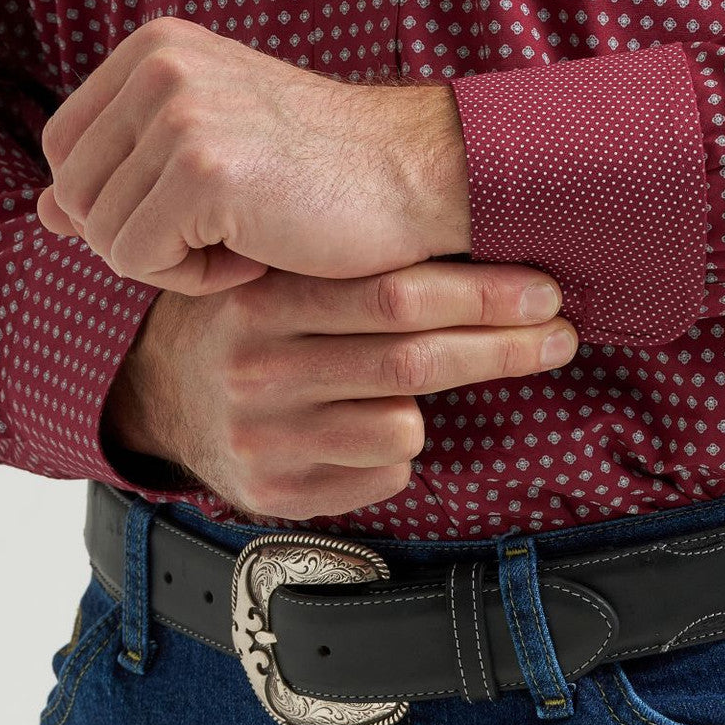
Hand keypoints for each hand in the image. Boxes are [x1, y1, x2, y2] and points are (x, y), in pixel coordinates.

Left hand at [36, 16, 470, 294]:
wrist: (417, 174)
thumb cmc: (324, 171)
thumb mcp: (213, 153)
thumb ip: (125, 173)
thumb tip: (41, 214)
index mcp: (156, 48)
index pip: (66, 148)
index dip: (118, 203)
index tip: (198, 211)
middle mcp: (159, 66)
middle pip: (74, 193)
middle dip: (140, 237)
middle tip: (225, 233)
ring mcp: (180, 114)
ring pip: (101, 233)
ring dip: (171, 261)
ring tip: (247, 238)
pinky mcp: (203, 171)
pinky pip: (139, 261)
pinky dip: (194, 281)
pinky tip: (257, 255)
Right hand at [101, 262, 577, 520]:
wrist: (165, 397)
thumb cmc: (253, 322)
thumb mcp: (279, 274)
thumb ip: (352, 266)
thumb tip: (478, 234)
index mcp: (262, 299)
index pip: (394, 295)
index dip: (483, 295)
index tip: (544, 293)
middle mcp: (256, 370)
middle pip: (412, 361)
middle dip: (503, 347)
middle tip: (559, 335)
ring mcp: (263, 437)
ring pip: (404, 425)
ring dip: (440, 403)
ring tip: (429, 379)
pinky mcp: (275, 491)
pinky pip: (384, 473)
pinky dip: (399, 449)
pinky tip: (371, 423)